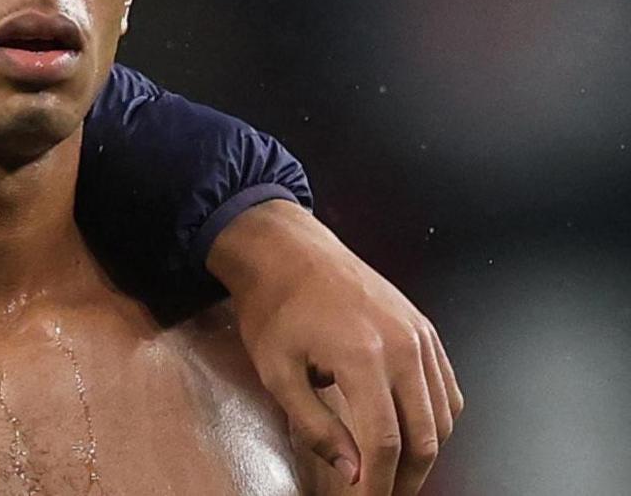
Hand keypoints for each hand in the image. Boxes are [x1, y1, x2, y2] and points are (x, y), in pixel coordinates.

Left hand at [207, 200, 462, 494]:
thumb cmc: (275, 308)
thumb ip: (316, 426)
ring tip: (397, 473)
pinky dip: (438, 419)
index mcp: (363, 357)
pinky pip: (448, 387)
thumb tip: (352, 470)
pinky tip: (415, 434)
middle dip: (407, 477)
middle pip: (424, 435)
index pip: (385, 442)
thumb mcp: (278, 372)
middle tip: (384, 494)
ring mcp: (420, 335)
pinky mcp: (425, 328)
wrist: (288, 252)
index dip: (379, 482)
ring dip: (425, 452)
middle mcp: (403, 346)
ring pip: (444, 415)